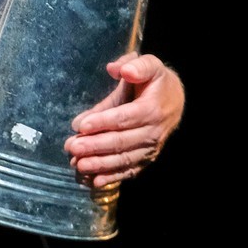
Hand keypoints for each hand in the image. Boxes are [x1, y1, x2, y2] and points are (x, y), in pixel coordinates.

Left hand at [64, 53, 183, 188]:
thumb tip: (117, 69)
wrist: (175, 102)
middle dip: (95, 146)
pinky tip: (94, 181)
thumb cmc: (156, 82)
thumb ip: (136, 65)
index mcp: (152, 109)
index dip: (102, 122)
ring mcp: (150, 149)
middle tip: (72, 147)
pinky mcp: (146, 159)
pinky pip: (129, 171)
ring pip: (123, 159)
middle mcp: (153, 132)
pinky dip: (112, 177)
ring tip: (78, 164)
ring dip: (100, 164)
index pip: (124, 118)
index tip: (81, 125)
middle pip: (121, 142)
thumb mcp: (150, 66)